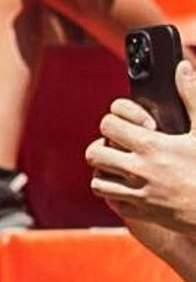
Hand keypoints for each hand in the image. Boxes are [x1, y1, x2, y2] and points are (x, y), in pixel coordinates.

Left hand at [86, 61, 195, 230]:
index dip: (117, 120)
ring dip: (106, 171)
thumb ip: (192, 97)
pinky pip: (112, 202)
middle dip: (105, 145)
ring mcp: (137, 194)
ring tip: (122, 165)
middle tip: (120, 144)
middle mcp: (138, 171)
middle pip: (95, 153)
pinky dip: (116, 194)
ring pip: (97, 180)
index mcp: (151, 146)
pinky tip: (130, 186)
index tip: (134, 124)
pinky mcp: (141, 213)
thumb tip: (182, 68)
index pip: (109, 125)